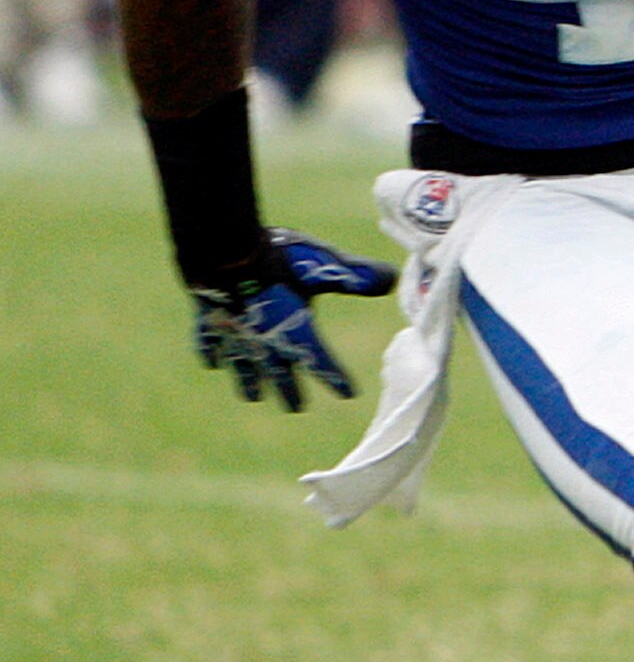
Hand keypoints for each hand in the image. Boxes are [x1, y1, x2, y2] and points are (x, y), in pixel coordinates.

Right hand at [192, 234, 397, 410]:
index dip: (336, 378)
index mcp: (297, 334)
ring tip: (254, 397)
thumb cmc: (279, 258)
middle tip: (296, 408)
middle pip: (281, 373)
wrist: (222, 253)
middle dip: (290, 391)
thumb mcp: (324, 266)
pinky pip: (210, 344)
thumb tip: (395, 279)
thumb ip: (357, 277)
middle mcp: (266, 343)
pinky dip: (213, 354)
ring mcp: (234, 336)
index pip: (322, 362)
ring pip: (244, 367)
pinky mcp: (209, 323)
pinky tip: (213, 363)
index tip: (349, 395)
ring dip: (250, 382)